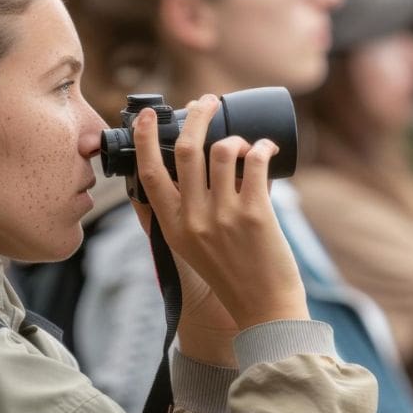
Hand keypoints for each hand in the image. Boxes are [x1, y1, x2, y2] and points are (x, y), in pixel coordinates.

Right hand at [132, 94, 308, 361]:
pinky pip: (255, 162)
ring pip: (223, 151)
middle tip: (208, 102)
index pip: (149, 174)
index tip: (148, 116)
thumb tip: (178, 175)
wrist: (264, 309)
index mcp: (173, 227)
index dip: (146, 139)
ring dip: (235, 137)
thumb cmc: (231, 275)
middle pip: (187, 151)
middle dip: (198, 116)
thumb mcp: (190, 248)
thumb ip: (180, 216)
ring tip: (245, 143)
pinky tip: (266, 148)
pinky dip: (261, 147)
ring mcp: (224, 217)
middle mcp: (193, 220)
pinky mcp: (256, 214)